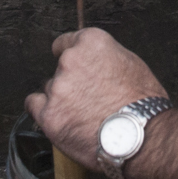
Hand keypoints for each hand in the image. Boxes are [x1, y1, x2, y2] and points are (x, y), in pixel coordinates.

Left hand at [26, 28, 166, 167]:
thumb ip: (105, 58)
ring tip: (82, 116)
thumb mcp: (131, 65)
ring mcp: (58, 88)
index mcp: (92, 43)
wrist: (141, 136)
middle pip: (59, 69)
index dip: (70, 57)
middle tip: (88, 99)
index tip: (72, 66)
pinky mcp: (49, 114)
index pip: (66, 43)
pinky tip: (58, 118)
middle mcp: (70, 60)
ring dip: (60, 99)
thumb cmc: (143, 104)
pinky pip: (34, 105)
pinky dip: (43, 111)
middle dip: (70, 82)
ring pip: (49, 89)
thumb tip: (95, 64)